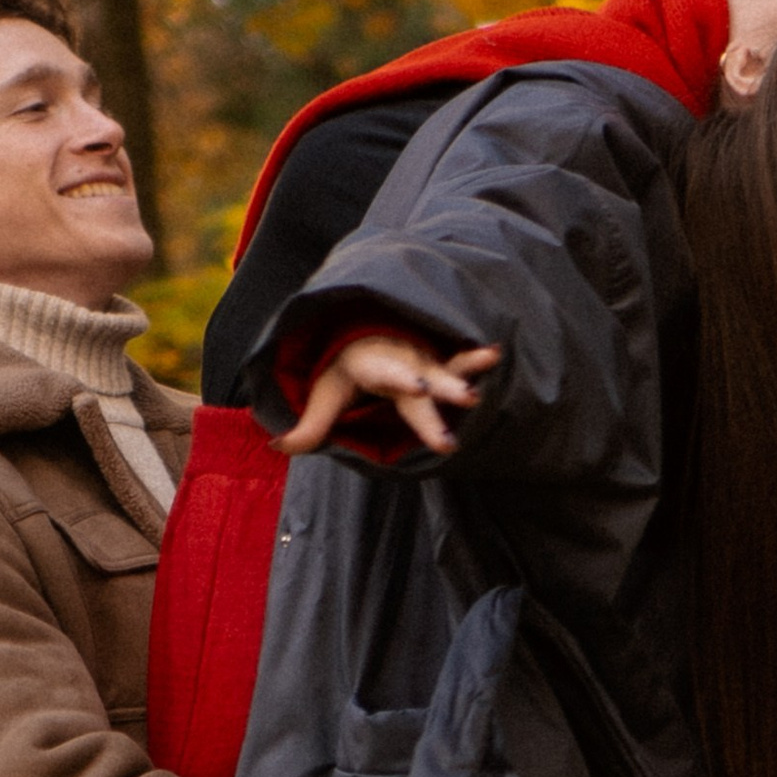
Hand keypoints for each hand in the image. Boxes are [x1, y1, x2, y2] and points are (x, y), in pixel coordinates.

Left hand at [275, 328, 498, 456]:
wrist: (365, 331)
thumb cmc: (347, 369)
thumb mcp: (324, 392)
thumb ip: (309, 425)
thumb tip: (278, 445)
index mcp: (374, 365)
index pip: (388, 373)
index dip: (402, 377)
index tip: (417, 384)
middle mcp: (404, 361)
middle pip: (425, 377)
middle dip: (444, 386)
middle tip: (467, 397)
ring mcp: (426, 361)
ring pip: (448, 364)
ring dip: (469, 366)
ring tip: (493, 358)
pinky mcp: (442, 364)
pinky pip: (462, 360)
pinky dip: (480, 357)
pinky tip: (499, 351)